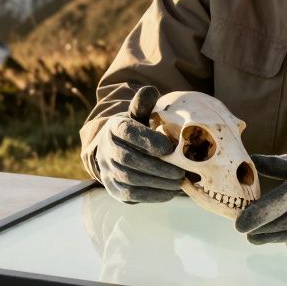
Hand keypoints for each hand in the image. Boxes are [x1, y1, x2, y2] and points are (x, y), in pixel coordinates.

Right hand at [93, 85, 185, 203]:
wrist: (116, 151)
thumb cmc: (136, 131)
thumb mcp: (138, 115)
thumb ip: (144, 104)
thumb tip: (150, 91)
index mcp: (114, 127)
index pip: (127, 132)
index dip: (147, 140)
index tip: (169, 147)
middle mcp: (106, 149)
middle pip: (129, 159)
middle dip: (157, 166)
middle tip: (180, 171)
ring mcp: (108, 171)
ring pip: (130, 179)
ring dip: (157, 182)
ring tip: (178, 181)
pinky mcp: (114, 189)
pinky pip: (131, 195)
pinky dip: (152, 195)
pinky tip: (170, 192)